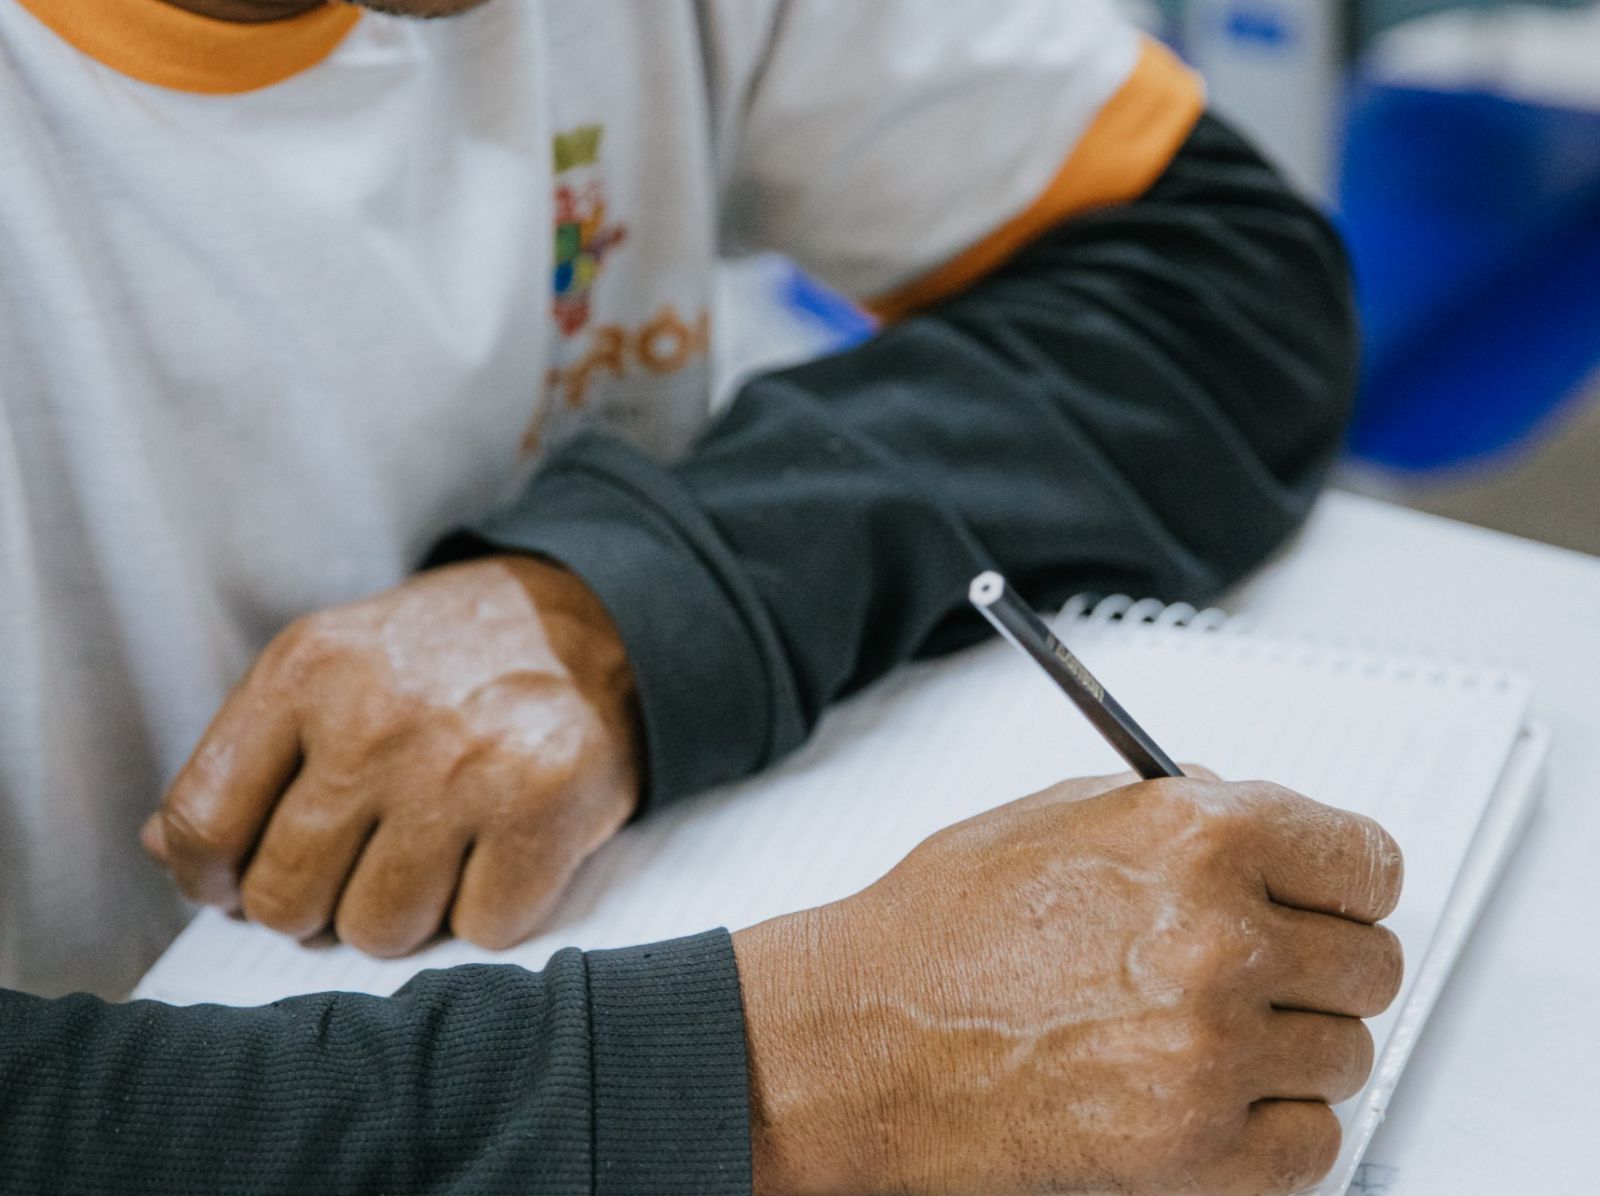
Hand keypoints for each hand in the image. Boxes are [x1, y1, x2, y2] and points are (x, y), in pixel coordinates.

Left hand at [143, 556, 640, 955]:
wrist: (597, 618)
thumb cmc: (449, 659)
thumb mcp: (333, 666)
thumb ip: (246, 755)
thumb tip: (170, 854)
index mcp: (307, 670)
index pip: (202, 822)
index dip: (211, 879)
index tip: (242, 881)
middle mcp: (377, 719)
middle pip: (287, 899)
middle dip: (320, 902)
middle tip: (364, 862)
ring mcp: (463, 767)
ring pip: (380, 931)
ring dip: (406, 914)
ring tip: (437, 854)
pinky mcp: (544, 807)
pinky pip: (480, 931)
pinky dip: (490, 910)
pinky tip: (500, 852)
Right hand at [734, 772, 1404, 1195]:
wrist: (862, 1042)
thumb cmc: (940, 931)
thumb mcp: (1060, 818)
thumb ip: (1178, 811)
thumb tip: (1253, 820)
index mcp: (1198, 838)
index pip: (1369, 862)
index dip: (1349, 881)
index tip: (1335, 899)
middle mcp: (1221, 940)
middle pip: (1371, 964)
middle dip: (1322, 964)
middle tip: (1262, 970)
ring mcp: (1213, 1052)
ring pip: (1347, 1055)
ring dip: (1293, 1047)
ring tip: (1208, 1034)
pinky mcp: (1195, 1150)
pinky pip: (1315, 1144)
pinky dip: (1276, 1127)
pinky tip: (1212, 1094)